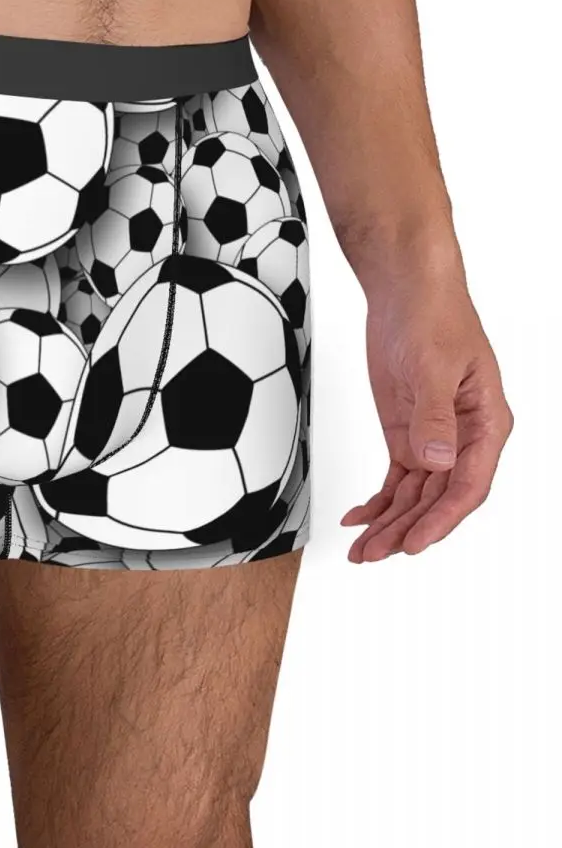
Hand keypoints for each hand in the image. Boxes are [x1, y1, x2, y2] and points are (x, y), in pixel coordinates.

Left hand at [341, 274, 511, 561]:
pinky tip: (360, 518)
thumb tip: (437, 462)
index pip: (468, 485)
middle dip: (407, 529)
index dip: (441, 519)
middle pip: (439, 498)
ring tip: (364, 549)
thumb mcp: (433, 367)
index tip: (413, 542)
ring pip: (416, 495)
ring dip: (390, 522)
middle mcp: (464, 439)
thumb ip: (433, 417)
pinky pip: (397, 478)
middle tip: (376, 553)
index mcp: (487, 424)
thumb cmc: (434, 319)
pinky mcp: (408, 433)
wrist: (407, 294)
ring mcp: (434, 439)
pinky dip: (379, 500)